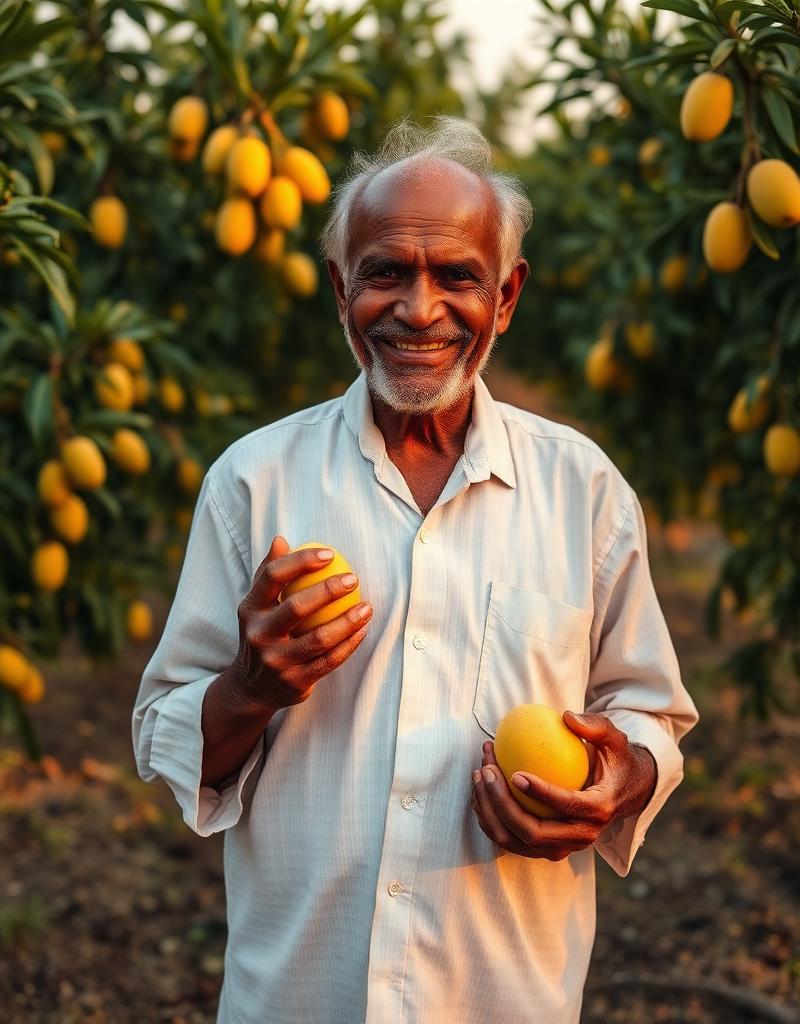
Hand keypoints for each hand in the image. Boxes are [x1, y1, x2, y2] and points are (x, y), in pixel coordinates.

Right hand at [233, 535, 372, 711]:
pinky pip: (329, 661)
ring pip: (319, 638)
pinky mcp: (295, 682)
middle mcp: (259, 635)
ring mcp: (276, 661)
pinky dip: (350, 645)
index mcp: (250, 609)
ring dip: (348, 621)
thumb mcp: (257, 606)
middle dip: (329, 590)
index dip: (301, 560)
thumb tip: (281, 540)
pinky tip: (363, 630)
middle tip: (353, 579)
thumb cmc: (262, 633)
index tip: (329, 554)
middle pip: (297, 607)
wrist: (250, 688)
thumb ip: (269, 574)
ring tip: (367, 607)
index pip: (273, 577)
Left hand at [470, 712, 656, 860]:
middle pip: (533, 833)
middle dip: (502, 804)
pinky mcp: (546, 848)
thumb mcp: (615, 739)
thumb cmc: (615, 760)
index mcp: (599, 810)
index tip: (514, 773)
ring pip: (516, 841)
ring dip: (490, 811)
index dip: (539, 793)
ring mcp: (563, 847)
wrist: (625, 792)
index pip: (567, 806)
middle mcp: (581, 836)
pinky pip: (511, 839)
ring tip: (479, 775)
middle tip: (486, 770)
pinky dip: (491, 818)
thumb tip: (566, 716)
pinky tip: (480, 789)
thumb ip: (596, 726)